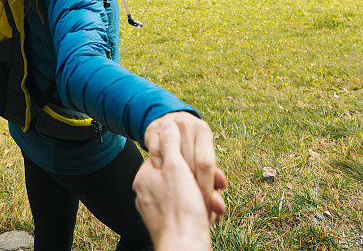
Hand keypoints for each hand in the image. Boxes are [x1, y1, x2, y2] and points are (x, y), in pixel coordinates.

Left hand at [134, 121, 210, 250]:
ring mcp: (156, 212)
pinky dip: (201, 212)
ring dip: (205, 197)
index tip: (204, 166)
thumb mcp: (175, 167)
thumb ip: (170, 143)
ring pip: (186, 196)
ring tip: (217, 206)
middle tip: (218, 187)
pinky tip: (212, 216)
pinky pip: (186, 213)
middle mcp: (147, 194)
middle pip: (178, 178)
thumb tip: (167, 124)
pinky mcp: (168, 227)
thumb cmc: (181, 209)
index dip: (188, 159)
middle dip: (201, 182)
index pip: (167, 157)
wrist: (185, 249)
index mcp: (144, 177)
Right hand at [144, 111, 225, 221]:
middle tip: (192, 209)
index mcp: (203, 130)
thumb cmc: (189, 145)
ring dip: (174, 183)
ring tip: (178, 202)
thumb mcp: (201, 152)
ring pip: (173, 160)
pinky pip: (156, 156)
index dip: (206, 187)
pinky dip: (159, 172)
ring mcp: (169, 125)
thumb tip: (221, 187)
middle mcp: (188, 125)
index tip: (206, 207)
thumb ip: (212, 170)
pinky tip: (162, 185)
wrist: (167, 121)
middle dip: (192, 189)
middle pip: (189, 163)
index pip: (206, 163)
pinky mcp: (152, 130)